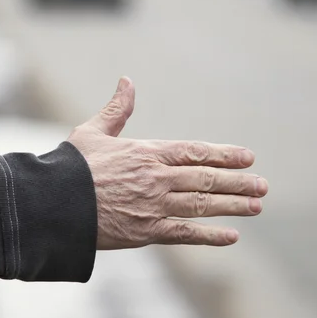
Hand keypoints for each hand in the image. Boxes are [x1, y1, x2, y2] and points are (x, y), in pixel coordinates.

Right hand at [67, 77, 267, 249]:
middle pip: (206, 179)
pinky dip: (210, 236)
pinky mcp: (146, 231)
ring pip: (202, 205)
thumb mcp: (92, 132)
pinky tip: (231, 236)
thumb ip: (116, 109)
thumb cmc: (70, 167)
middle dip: (238, 182)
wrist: (54, 203)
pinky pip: (186, 234)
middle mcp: (157, 178)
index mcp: (146, 152)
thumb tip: (127, 81)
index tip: (247, 157)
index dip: (224, 155)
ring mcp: (154, 205)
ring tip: (256, 205)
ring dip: (233, 205)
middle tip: (262, 185)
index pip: (195, 151)